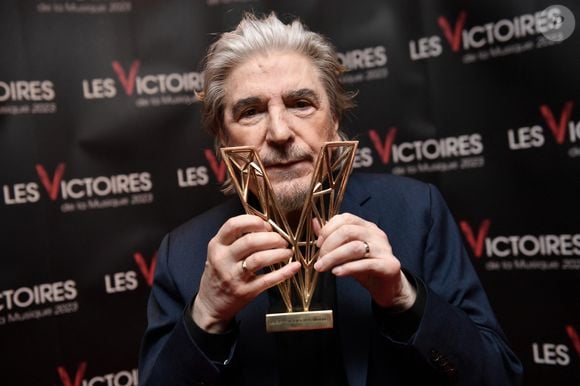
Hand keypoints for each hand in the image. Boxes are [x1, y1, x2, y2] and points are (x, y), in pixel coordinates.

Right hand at [193, 214, 299, 332]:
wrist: (210, 305)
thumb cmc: (218, 274)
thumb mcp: (219, 253)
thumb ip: (236, 240)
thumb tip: (265, 228)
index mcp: (216, 245)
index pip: (234, 225)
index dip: (254, 221)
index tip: (266, 225)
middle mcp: (223, 259)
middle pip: (250, 241)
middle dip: (272, 238)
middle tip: (282, 240)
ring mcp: (234, 276)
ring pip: (259, 259)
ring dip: (279, 253)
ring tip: (288, 252)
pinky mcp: (245, 291)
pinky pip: (268, 279)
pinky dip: (284, 272)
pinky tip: (294, 266)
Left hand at [313, 213, 415, 309]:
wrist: (387, 287)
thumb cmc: (365, 268)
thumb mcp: (346, 251)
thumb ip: (331, 237)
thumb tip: (314, 223)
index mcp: (367, 227)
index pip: (345, 218)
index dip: (328, 229)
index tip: (318, 244)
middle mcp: (377, 234)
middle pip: (348, 231)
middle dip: (328, 245)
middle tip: (319, 259)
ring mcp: (384, 249)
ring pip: (355, 247)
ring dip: (333, 258)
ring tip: (322, 268)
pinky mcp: (388, 266)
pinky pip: (365, 264)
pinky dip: (347, 268)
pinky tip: (336, 272)